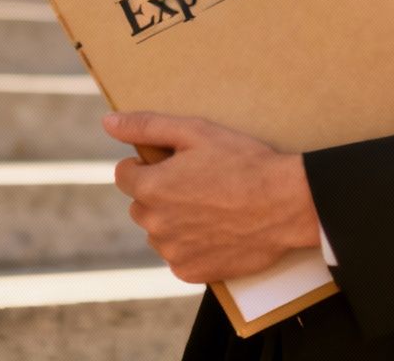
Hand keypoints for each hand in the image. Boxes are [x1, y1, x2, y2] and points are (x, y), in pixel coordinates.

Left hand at [103, 110, 321, 283]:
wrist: (286, 204)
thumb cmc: (243, 162)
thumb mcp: (196, 131)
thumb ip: (146, 126)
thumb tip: (108, 121)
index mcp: (151, 187)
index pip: (124, 175)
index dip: (146, 166)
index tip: (173, 164)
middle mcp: (155, 224)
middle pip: (141, 205)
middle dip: (160, 193)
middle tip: (198, 184)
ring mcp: (172, 252)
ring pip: (159, 232)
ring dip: (174, 221)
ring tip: (211, 207)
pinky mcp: (191, 272)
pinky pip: (178, 257)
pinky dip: (191, 246)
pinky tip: (216, 230)